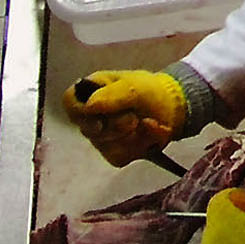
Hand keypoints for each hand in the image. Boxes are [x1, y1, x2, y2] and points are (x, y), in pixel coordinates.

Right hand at [63, 69, 188, 166]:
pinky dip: (140, 146)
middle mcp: (93, 114)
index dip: (79, 111)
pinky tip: (150, 135)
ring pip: (105, 146)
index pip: (69, 102)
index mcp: (93, 90)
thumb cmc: (151, 90)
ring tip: (148, 124)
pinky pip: (119, 157)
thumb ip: (112, 96)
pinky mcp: (116, 152)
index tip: (99, 119)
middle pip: (89, 129)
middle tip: (135, 118)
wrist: (175, 107)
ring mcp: (103, 136)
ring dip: (132, 137)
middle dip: (117, 126)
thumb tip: (88, 106)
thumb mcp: (134, 87)